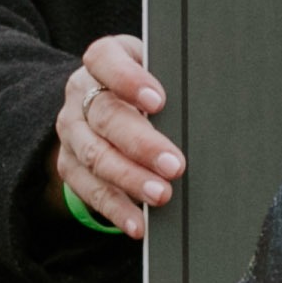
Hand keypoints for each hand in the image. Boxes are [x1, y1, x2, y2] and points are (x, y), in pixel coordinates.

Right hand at [57, 34, 184, 237]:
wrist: (101, 101)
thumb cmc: (143, 83)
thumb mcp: (155, 68)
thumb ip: (171, 78)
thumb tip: (213, 99)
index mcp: (101, 60)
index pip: (104, 59)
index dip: (128, 79)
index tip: (159, 101)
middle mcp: (80, 93)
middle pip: (106, 117)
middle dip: (141, 144)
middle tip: (175, 166)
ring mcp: (71, 131)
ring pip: (96, 156)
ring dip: (130, 180)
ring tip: (162, 196)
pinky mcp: (68, 164)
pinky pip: (89, 190)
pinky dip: (115, 209)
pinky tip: (138, 222)